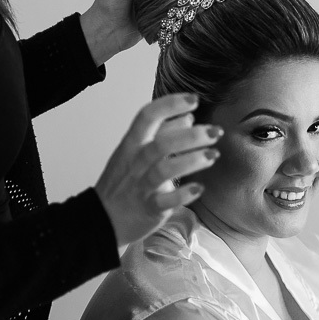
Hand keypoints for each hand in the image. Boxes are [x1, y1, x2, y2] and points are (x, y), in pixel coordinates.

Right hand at [95, 93, 221, 248]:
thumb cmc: (124, 182)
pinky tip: (199, 188)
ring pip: (164, 170)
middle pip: (161, 144)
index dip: (170, 105)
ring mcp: (141, 186)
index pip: (147, 117)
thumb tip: (188, 117)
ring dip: (191, 161)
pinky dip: (183, 194)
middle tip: (215, 132)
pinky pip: (166, 201)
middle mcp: (135, 163)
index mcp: (132, 144)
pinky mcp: (149, 209)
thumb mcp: (136, 152)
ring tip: (213, 155)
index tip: (194, 99)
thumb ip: (163, 133)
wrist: (103, 220)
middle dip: (191, 136)